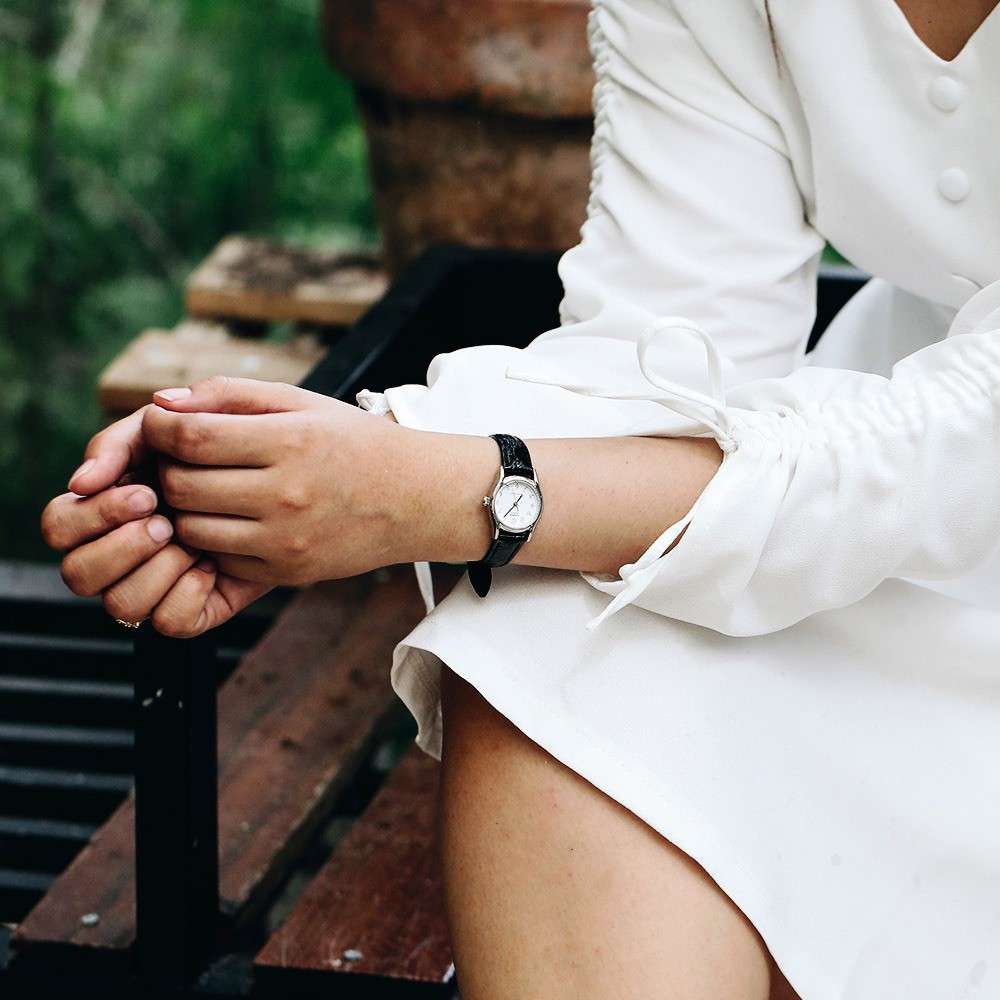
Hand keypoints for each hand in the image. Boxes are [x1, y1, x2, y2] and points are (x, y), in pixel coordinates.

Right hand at [42, 405, 270, 636]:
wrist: (312, 478)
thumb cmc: (243, 439)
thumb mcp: (193, 420)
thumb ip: (133, 435)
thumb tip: (82, 478)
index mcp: (110, 505)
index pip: (59, 526)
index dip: (94, 514)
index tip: (146, 491)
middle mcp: (126, 550)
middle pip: (77, 574)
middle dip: (119, 546)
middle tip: (164, 522)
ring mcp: (160, 581)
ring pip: (119, 604)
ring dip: (153, 571)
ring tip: (190, 542)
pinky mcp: (197, 606)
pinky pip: (168, 622)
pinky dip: (186, 594)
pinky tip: (211, 565)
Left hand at [144, 376, 442, 585]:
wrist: (415, 498)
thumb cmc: (354, 442)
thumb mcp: (302, 401)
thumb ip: (230, 394)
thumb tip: (162, 403)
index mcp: (290, 441)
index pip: (191, 438)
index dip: (159, 429)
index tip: (161, 424)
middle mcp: (286, 494)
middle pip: (182, 486)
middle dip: (164, 468)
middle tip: (177, 457)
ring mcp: (285, 540)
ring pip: (191, 528)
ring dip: (182, 507)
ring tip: (202, 486)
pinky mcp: (286, 571)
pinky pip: (219, 557)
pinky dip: (211, 538)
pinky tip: (230, 516)